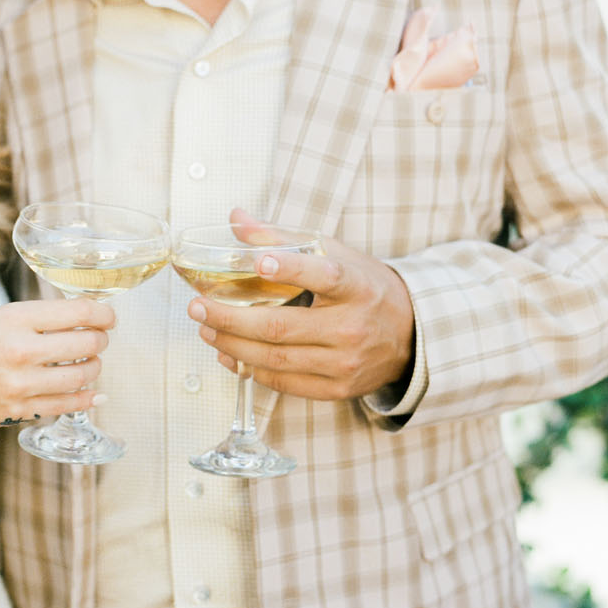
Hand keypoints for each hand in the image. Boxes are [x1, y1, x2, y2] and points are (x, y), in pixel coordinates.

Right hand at [0, 297, 114, 427]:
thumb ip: (35, 318)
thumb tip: (76, 320)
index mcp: (16, 319)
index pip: (79, 313)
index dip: (104, 314)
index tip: (108, 317)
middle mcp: (22, 350)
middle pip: (87, 344)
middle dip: (101, 340)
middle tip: (100, 338)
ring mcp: (22, 384)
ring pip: (82, 375)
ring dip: (95, 367)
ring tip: (91, 362)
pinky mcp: (19, 410)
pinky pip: (66, 405)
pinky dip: (86, 398)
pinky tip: (94, 393)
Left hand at [188, 217, 413, 400]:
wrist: (410, 334)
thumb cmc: (364, 288)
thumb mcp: (335, 254)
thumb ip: (284, 238)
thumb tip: (236, 218)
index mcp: (356, 287)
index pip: (324, 275)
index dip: (290, 268)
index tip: (259, 261)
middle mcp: (352, 327)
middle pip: (280, 327)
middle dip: (229, 318)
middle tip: (197, 306)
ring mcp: (345, 363)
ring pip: (276, 360)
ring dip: (232, 345)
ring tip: (205, 328)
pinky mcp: (337, 389)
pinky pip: (285, 384)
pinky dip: (251, 370)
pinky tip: (228, 354)